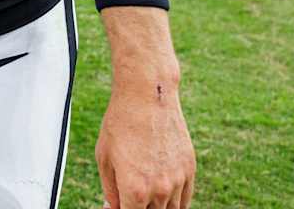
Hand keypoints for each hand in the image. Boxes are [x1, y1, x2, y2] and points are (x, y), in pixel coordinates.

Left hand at [97, 80, 195, 208]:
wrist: (147, 95)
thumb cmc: (120, 123)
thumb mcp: (104, 158)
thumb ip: (110, 191)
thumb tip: (113, 208)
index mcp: (135, 191)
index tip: (117, 205)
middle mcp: (160, 190)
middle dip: (140, 208)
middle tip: (130, 194)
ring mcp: (177, 181)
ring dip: (158, 207)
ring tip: (146, 193)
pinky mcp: (189, 170)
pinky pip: (185, 199)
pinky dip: (174, 202)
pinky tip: (162, 194)